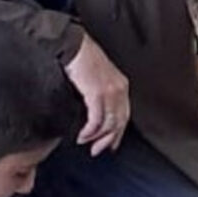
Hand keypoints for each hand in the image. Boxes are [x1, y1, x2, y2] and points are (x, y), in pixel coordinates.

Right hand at [65, 36, 130, 154]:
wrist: (73, 46)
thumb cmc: (81, 58)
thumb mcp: (97, 77)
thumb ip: (100, 94)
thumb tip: (96, 113)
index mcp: (121, 85)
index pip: (124, 115)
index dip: (117, 133)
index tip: (111, 144)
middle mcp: (119, 89)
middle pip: (118, 122)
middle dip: (108, 139)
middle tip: (97, 150)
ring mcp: (110, 92)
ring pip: (108, 124)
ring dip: (96, 137)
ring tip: (85, 142)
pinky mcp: (97, 93)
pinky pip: (96, 120)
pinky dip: (90, 131)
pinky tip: (83, 135)